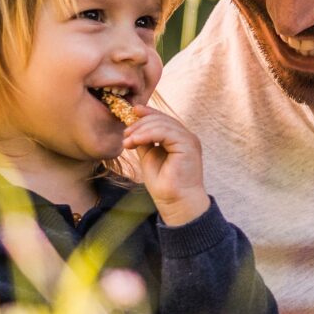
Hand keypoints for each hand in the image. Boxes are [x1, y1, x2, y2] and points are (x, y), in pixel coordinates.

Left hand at [116, 100, 207, 226]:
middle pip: (162, 119)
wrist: (175, 201)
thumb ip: (145, 141)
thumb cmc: (164, 184)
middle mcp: (186, 137)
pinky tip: (136, 141)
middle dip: (140, 124)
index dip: (148, 113)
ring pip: (163, 124)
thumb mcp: (149, 157)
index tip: (131, 112)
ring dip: (141, 130)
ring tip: (127, 142)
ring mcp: (189, 140)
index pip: (164, 119)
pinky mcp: (188, 145)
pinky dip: (148, 134)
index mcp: (179, 139)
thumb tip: (134, 128)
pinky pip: (166, 132)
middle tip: (125, 136)